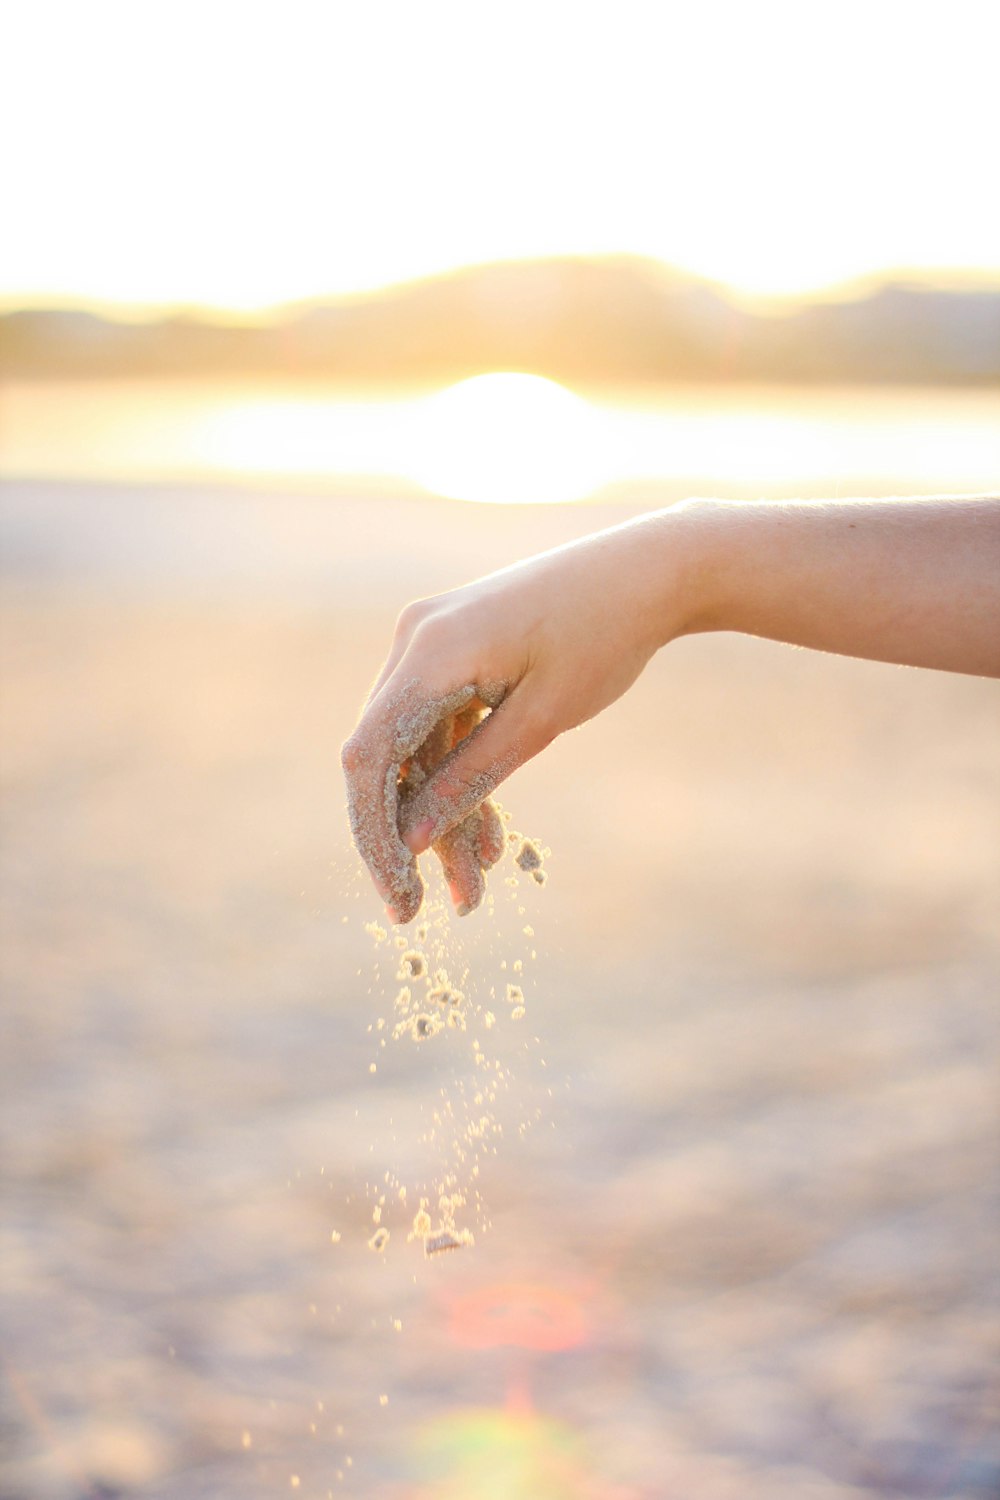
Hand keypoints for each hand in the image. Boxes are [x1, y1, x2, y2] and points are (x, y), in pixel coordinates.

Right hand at [342, 509, 690, 921]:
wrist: (650, 571)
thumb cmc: (603, 639)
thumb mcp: (541, 722)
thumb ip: (471, 777)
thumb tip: (412, 841)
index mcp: (428, 652)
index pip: (369, 758)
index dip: (374, 834)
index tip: (398, 897)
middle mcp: (414, 641)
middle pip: (389, 759)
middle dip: (418, 836)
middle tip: (458, 903)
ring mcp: (431, 643)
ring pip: (418, 751)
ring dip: (447, 815)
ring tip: (482, 882)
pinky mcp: (455, 651)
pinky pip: (440, 726)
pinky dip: (462, 776)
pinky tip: (491, 835)